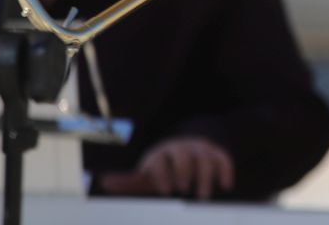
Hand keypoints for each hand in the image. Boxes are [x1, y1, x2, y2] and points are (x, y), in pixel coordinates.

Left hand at [99, 136, 234, 199]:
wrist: (200, 132)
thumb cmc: (168, 161)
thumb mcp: (150, 169)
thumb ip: (130, 180)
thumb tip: (102, 182)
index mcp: (162, 151)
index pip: (161, 159)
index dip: (164, 174)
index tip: (167, 190)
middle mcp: (182, 146)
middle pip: (184, 157)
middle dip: (184, 174)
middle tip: (183, 189)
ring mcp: (202, 147)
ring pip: (205, 159)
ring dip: (205, 178)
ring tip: (202, 196)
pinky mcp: (220, 149)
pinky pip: (225, 158)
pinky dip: (226, 171)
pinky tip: (225, 186)